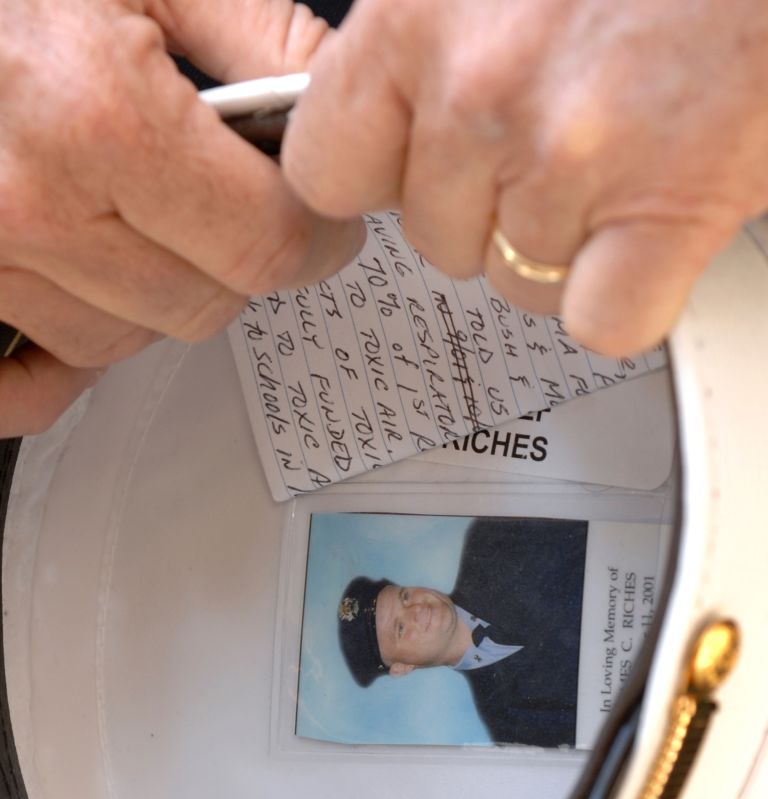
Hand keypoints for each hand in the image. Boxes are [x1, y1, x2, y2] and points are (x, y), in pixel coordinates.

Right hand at [0, 0, 362, 435]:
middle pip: (201, 306)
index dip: (316, 237)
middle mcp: (30, 205)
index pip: (266, 245)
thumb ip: (257, 34)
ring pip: (121, 342)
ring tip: (125, 212)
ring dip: (147, 294)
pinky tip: (74, 297)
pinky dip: (58, 363)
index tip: (321, 223)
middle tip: (225, 207)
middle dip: (234, 262)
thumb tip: (333, 99)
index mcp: (98, 118)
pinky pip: (24, 389)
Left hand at [281, 0, 767, 353]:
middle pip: (435, 239)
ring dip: (568, 251)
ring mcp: (567, 159)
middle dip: (492, 211)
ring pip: (517, 286)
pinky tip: (655, 230)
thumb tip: (394, 127)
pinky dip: (630, 295)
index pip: (327, 165)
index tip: (410, 177)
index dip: (378, 182)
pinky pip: (598, 322)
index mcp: (421, 10)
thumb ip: (434, 44)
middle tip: (567, 144)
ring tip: (628, 162)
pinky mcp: (661, 214)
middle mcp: (481, 86)